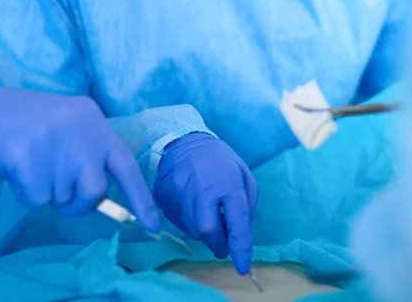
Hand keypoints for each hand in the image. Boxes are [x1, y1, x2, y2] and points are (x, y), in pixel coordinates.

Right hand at [0, 80, 159, 231]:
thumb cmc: (14, 122)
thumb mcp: (60, 126)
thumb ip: (83, 152)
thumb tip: (97, 193)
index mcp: (91, 117)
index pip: (125, 163)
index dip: (140, 197)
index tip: (153, 226)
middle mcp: (79, 125)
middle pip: (94, 190)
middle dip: (74, 201)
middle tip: (49, 183)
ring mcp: (54, 137)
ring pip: (63, 197)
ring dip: (44, 191)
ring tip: (27, 163)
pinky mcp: (27, 153)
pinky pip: (36, 199)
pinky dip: (23, 192)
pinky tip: (12, 166)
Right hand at [155, 133, 256, 274]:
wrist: (183, 142)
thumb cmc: (219, 159)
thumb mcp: (242, 173)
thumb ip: (246, 204)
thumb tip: (239, 234)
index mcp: (227, 183)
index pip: (236, 223)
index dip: (241, 248)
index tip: (243, 268)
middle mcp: (202, 189)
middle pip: (206, 231)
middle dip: (217, 242)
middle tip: (223, 240)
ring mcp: (180, 193)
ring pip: (192, 230)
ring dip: (204, 232)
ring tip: (208, 213)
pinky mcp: (165, 197)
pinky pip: (179, 222)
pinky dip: (190, 222)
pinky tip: (193, 206)